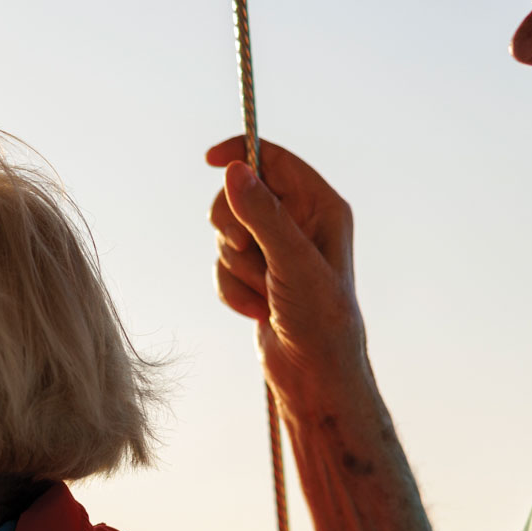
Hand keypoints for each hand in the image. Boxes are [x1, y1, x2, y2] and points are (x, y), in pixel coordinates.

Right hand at [206, 136, 366, 405]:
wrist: (314, 375)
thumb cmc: (320, 319)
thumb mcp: (293, 262)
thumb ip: (263, 215)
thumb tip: (235, 170)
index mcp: (320, 206)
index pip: (274, 160)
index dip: (242, 154)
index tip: (210, 161)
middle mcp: (299, 223)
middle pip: (238, 195)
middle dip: (234, 229)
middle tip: (245, 249)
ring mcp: (275, 250)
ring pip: (226, 235)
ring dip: (236, 267)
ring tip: (265, 292)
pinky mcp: (256, 275)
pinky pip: (221, 265)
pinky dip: (231, 289)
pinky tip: (257, 310)